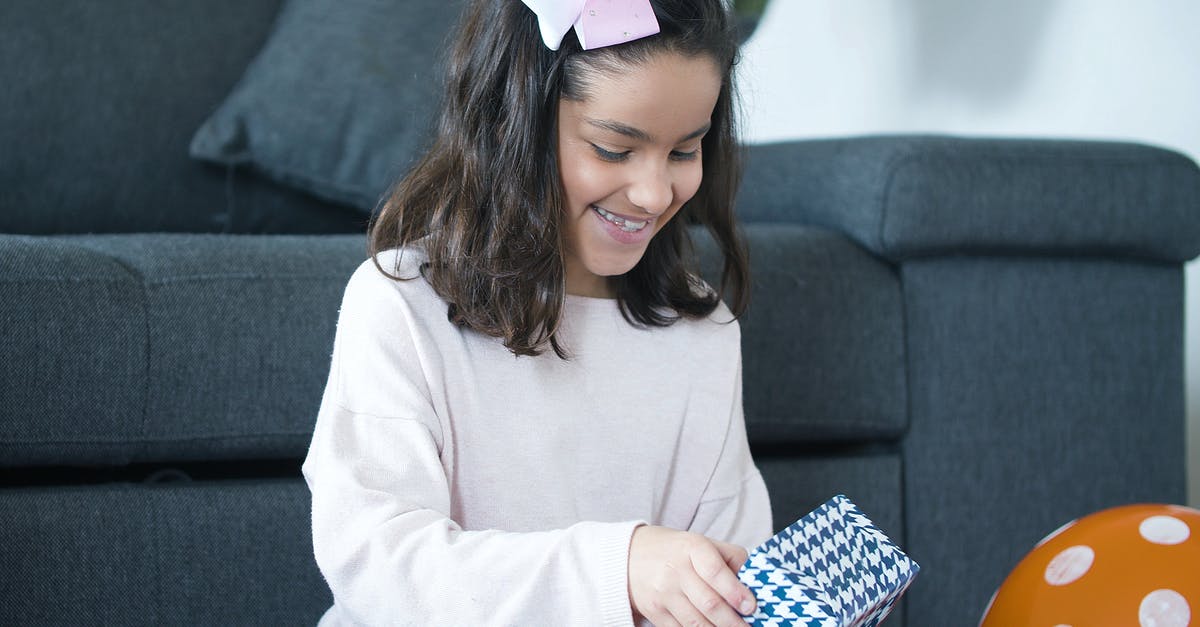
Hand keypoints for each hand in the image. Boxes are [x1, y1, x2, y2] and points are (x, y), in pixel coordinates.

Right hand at [627, 525, 756, 626]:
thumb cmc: (674, 550)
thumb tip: (755, 581)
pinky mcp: (655, 612)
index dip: (735, 591)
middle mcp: (675, 570)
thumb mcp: (700, 542)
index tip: (750, 606)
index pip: (715, 571)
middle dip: (733, 621)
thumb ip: (729, 558)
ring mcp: (663, 593)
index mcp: (691, 548)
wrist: (627, 556)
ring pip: (696, 622)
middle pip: (709, 603)